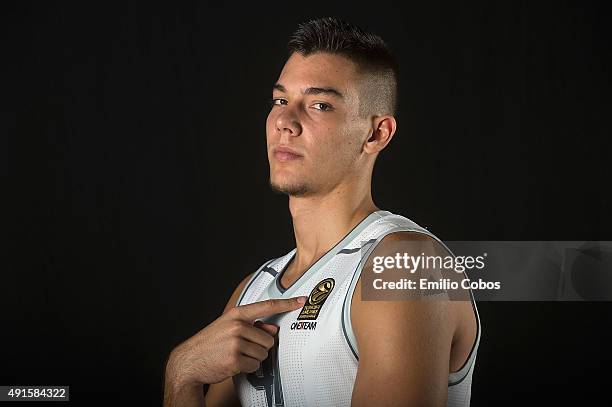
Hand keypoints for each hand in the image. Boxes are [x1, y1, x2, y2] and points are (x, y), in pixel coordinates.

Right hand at [166, 296, 306, 386]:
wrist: (188, 361)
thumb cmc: (210, 344)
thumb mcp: (229, 328)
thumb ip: (252, 326)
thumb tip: (273, 328)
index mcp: (236, 314)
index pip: (267, 306)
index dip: (287, 303)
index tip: (302, 300)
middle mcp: (237, 326)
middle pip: (269, 338)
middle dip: (259, 346)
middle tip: (242, 348)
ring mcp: (235, 342)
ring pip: (263, 353)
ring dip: (253, 358)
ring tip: (236, 355)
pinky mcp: (234, 359)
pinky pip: (255, 365)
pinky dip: (248, 368)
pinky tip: (234, 364)